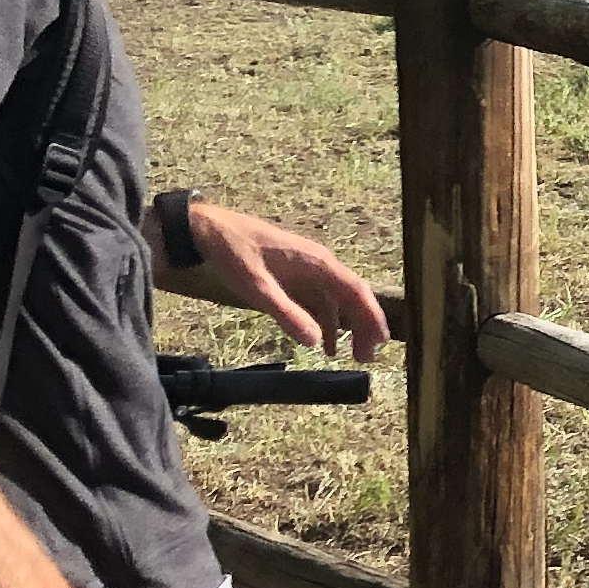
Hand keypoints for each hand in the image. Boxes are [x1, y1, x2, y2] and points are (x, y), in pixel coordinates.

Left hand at [183, 200, 392, 359]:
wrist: (209, 230)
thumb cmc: (234, 253)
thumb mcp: (257, 286)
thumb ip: (286, 313)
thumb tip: (315, 341)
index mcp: (317, 263)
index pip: (355, 290)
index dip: (371, 316)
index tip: (380, 341)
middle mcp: (319, 266)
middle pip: (353, 297)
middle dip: (364, 326)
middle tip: (366, 357)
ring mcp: (308, 271)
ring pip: (337, 302)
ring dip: (347, 327)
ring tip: (351, 356)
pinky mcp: (294, 277)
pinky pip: (319, 302)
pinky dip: (325, 323)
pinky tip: (322, 343)